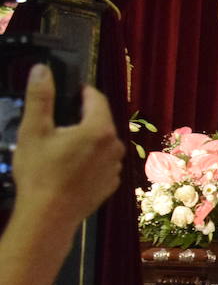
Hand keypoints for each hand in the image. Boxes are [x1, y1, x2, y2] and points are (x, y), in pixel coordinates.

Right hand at [11, 65, 123, 232]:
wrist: (49, 215)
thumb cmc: (40, 171)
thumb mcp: (34, 130)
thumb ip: (41, 97)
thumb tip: (43, 69)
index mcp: (99, 129)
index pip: (96, 98)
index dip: (82, 91)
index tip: (68, 91)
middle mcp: (115, 146)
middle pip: (100, 121)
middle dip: (81, 117)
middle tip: (57, 122)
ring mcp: (116, 167)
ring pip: (102, 143)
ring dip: (86, 139)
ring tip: (60, 147)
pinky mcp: (112, 184)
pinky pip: (102, 162)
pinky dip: (90, 159)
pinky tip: (69, 167)